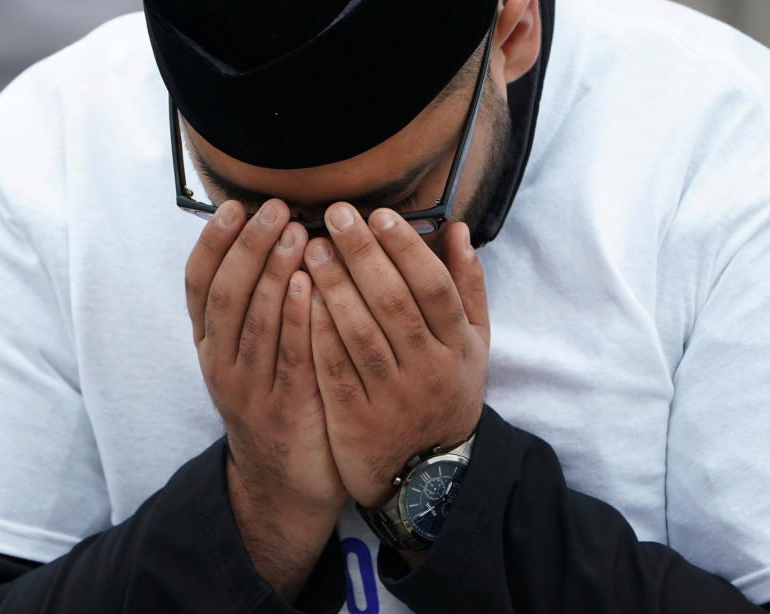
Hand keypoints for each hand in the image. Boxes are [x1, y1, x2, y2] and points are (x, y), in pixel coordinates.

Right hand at [185, 199, 346, 596]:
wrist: (283, 477)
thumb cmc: (273, 397)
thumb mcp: (248, 351)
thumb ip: (253, 301)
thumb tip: (271, 231)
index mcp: (209, 341)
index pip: (198, 283)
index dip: (213, 243)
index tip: (234, 206)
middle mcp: (219, 361)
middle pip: (225, 295)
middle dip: (247, 247)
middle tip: (273, 209)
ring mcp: (247, 387)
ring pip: (253, 321)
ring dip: (271, 273)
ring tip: (293, 233)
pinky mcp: (281, 408)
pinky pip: (286, 356)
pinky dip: (294, 318)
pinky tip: (307, 285)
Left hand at [304, 204, 489, 507]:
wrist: (428, 473)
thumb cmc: (445, 390)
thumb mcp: (471, 345)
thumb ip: (466, 287)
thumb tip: (457, 229)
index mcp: (458, 345)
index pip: (434, 287)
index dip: (407, 249)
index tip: (379, 214)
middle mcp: (429, 369)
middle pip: (395, 304)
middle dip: (363, 255)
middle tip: (334, 215)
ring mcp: (393, 397)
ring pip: (361, 334)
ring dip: (334, 287)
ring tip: (310, 248)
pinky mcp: (356, 420)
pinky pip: (334, 370)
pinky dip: (317, 333)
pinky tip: (297, 299)